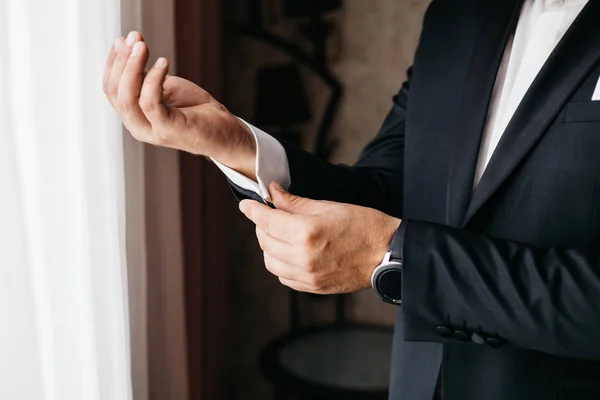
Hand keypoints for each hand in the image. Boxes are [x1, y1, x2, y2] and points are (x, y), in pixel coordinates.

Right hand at [103, 31, 255, 178]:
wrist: (225, 133)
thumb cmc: (196, 110)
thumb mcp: (166, 88)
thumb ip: (145, 77)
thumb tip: (129, 48)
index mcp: (134, 117)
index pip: (111, 89)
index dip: (114, 62)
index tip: (123, 39)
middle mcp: (138, 127)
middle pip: (115, 92)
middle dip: (122, 61)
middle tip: (135, 38)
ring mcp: (152, 132)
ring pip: (128, 98)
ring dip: (132, 67)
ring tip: (143, 46)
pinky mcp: (168, 131)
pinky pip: (150, 103)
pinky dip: (153, 80)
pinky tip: (163, 63)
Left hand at [239, 182, 401, 293]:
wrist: (388, 254)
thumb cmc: (364, 225)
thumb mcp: (329, 206)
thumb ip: (295, 202)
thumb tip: (273, 192)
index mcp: (307, 232)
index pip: (267, 220)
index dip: (253, 211)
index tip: (246, 205)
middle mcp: (303, 257)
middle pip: (265, 241)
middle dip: (262, 225)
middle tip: (269, 215)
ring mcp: (307, 276)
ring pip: (270, 261)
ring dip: (269, 246)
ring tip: (279, 234)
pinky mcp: (313, 288)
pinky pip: (283, 276)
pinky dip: (280, 263)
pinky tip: (289, 252)